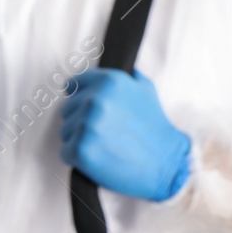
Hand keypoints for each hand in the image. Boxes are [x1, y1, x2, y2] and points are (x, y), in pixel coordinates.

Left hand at [60, 69, 191, 201]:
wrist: (165, 163)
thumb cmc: (155, 128)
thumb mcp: (146, 90)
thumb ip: (127, 77)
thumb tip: (115, 69)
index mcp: (109, 82)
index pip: (73, 84)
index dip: (79, 98)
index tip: (85, 108)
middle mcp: (95, 100)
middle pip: (67, 110)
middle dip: (81, 121)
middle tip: (105, 132)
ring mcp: (87, 124)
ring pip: (65, 131)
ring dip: (79, 139)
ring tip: (105, 145)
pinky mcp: (80, 149)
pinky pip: (66, 152)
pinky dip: (78, 158)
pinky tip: (99, 158)